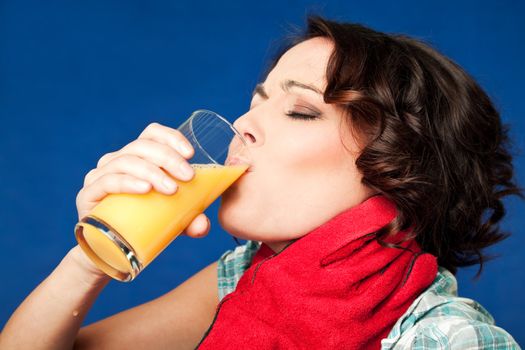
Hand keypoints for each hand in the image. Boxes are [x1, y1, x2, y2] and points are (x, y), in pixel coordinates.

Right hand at [75, 122, 210, 238]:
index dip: (170, 137)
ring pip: (126, 161)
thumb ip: (190, 220)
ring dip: (152, 172)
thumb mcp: (172, 220)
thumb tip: (202, 225)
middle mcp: (116, 161)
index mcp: (137, 157)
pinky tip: (144, 188)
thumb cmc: (143, 225)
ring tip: (171, 188)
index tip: (191, 154)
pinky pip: (108, 181)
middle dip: (168, 158)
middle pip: (142, 146)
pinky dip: (128, 182)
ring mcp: (100, 176)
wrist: (109, 251)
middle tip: (188, 177)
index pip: (152, 134)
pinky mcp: (88, 195)